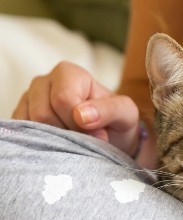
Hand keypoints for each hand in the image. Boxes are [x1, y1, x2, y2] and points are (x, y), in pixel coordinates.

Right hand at [12, 61, 140, 156]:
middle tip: (87, 140)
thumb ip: (110, 110)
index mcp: (68, 73)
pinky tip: (60, 145)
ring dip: (57, 141)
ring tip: (76, 142)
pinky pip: (22, 136)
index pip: (63, 99)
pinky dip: (42, 146)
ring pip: (31, 127)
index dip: (80, 123)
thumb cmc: (117, 121)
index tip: (98, 134)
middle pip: (44, 114)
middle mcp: (44, 83)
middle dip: (69, 134)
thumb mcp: (126, 113)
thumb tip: (81, 115)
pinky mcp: (21, 121)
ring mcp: (28, 101)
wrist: (109, 137)